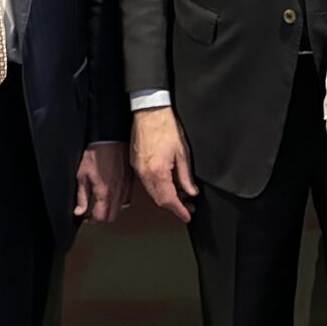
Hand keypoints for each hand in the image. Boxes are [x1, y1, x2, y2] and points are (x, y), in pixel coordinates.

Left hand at [74, 142, 130, 223]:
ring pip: (121, 208)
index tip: (86, 217)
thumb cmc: (95, 154)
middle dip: (102, 218)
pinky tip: (113, 194)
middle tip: (93, 213)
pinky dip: (120, 201)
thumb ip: (81, 197)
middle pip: (112, 217)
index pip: (101, 218)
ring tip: (103, 204)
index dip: (91, 220)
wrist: (109, 139)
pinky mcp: (131, 181)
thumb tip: (79, 211)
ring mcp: (126, 187)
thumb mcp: (82, 176)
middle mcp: (117, 192)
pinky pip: (127, 198)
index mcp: (104, 193)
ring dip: (111, 210)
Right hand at [132, 108, 197, 222]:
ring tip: (182, 195)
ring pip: (152, 191)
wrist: (149, 110)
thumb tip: (191, 191)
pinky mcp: (135, 163)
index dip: (179, 210)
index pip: (168, 199)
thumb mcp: (183, 152)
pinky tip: (169, 184)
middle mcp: (144, 173)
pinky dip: (158, 187)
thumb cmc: (165, 126)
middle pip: (159, 199)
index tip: (187, 215)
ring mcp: (138, 168)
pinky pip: (147, 182)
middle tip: (188, 207)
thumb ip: (186, 175)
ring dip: (166, 197)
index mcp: (157, 172)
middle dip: (174, 206)